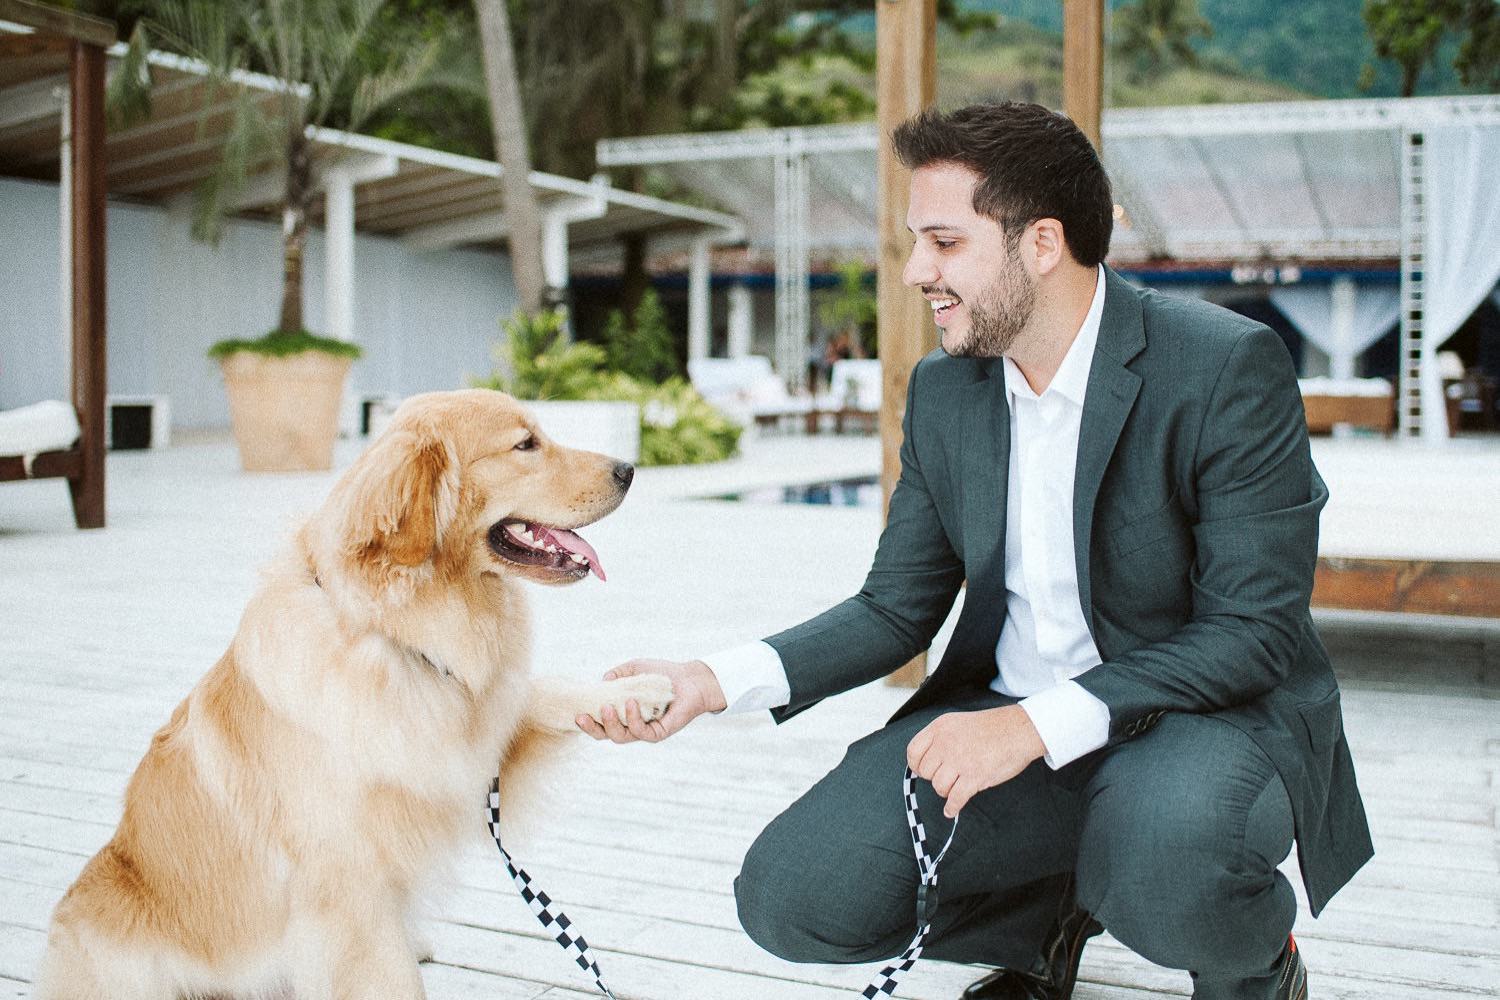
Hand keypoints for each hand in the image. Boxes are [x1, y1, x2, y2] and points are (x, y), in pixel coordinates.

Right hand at [576, 659, 726, 743]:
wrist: (690, 679)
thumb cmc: (662, 675)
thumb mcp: (635, 669)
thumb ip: (617, 675)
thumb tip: (602, 682)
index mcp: (622, 714)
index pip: (601, 724)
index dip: (587, 722)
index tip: (576, 713)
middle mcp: (632, 726)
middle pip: (607, 735)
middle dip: (592, 728)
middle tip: (582, 715)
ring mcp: (645, 731)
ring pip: (621, 737)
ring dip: (611, 723)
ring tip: (607, 707)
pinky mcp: (659, 732)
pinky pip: (642, 732)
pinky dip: (633, 719)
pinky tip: (631, 703)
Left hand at [906, 705, 1046, 818]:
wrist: (1019, 729)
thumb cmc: (992, 727)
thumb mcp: (958, 722)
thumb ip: (940, 738)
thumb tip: (928, 761)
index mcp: (940, 727)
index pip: (913, 751)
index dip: (916, 764)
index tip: (921, 770)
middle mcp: (946, 743)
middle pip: (925, 771)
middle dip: (934, 777)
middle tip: (947, 776)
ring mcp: (960, 760)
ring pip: (939, 786)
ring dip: (946, 791)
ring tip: (955, 787)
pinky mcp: (974, 777)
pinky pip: (955, 799)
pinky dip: (952, 808)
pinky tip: (951, 810)